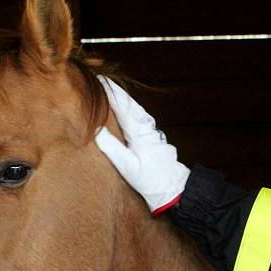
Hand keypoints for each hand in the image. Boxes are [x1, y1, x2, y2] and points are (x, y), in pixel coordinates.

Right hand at [95, 76, 189, 215]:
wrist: (173, 189)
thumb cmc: (150, 180)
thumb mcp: (128, 167)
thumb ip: (112, 148)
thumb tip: (97, 130)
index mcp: (139, 132)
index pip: (123, 107)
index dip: (111, 93)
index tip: (100, 81)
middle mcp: (147, 129)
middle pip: (131, 105)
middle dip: (117, 93)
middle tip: (103, 82)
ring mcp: (152, 133)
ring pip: (137, 111)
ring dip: (125, 101)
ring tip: (113, 93)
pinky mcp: (154, 140)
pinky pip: (141, 120)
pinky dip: (131, 112)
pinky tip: (128, 114)